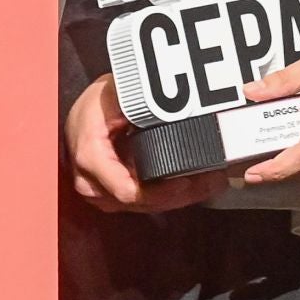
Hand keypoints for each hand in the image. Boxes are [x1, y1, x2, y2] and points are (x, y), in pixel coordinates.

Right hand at [65, 73, 233, 213]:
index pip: (126, 190)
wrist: (88, 107)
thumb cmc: (99, 100)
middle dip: (178, 195)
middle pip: (139, 202)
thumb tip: (175, 108)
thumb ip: (141, 105)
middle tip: (211, 180)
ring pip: (144, 205)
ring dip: (178, 197)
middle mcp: (92, 180)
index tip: (186, 181)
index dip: (159, 192)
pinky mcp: (114, 194)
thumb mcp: (118, 94)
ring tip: (210, 181)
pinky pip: (143, 200)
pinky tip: (195, 184)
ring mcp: (102, 191)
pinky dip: (170, 194)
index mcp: (90, 156)